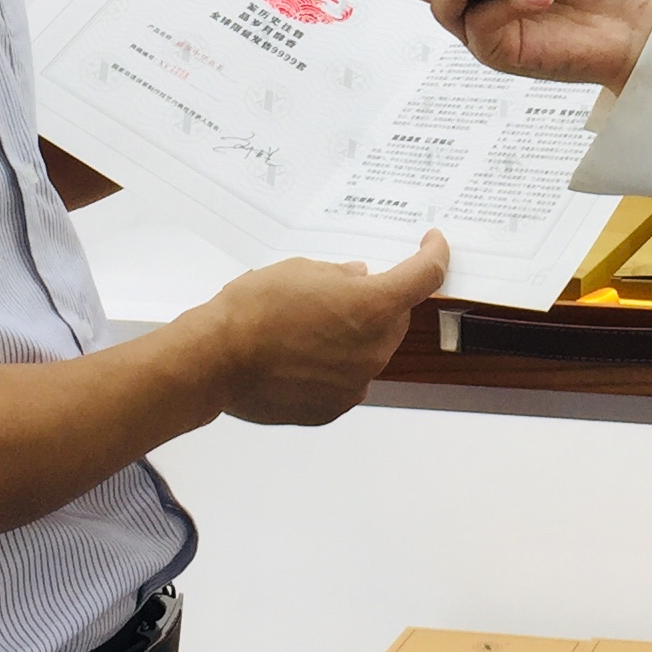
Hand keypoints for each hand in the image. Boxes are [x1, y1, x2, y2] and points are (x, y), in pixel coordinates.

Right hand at [202, 232, 448, 425]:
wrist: (217, 361)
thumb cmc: (254, 310)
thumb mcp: (301, 271)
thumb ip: (340, 276)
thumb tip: (358, 278)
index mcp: (373, 307)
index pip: (425, 277)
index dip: (434, 255)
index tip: (433, 244)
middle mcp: (373, 349)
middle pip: (395, 318)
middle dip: (377, 302)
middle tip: (338, 291)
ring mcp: (355, 382)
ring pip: (370, 349)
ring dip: (353, 335)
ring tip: (306, 325)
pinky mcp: (334, 406)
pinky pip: (347, 378)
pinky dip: (334, 364)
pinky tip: (299, 355)